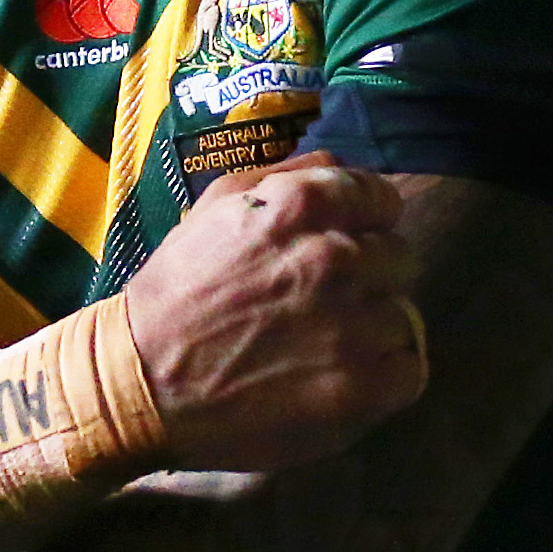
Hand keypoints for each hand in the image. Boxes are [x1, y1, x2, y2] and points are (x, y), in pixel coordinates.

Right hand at [121, 152, 427, 472]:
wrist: (141, 381)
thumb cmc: (177, 291)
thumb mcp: (216, 207)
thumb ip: (287, 176)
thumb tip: (342, 164)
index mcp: (303, 206)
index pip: (383, 199)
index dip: (368, 223)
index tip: (351, 244)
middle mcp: (336, 258)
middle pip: (400, 257)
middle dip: (370, 276)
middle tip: (329, 302)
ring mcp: (352, 325)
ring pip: (404, 314)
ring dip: (374, 328)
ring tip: (328, 344)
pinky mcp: (359, 387)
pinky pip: (411, 369)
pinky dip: (387, 375)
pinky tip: (347, 376)